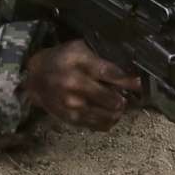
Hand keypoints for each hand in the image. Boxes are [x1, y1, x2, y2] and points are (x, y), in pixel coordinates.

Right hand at [23, 42, 142, 128]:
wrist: (34, 77)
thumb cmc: (61, 59)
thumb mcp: (80, 49)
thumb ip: (102, 58)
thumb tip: (128, 70)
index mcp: (80, 63)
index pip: (111, 75)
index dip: (130, 81)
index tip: (140, 84)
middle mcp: (76, 86)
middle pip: (113, 100)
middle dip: (124, 98)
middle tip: (126, 94)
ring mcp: (74, 105)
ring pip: (109, 115)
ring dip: (118, 110)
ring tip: (117, 103)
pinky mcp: (72, 119)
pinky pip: (100, 125)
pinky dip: (108, 120)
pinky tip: (107, 112)